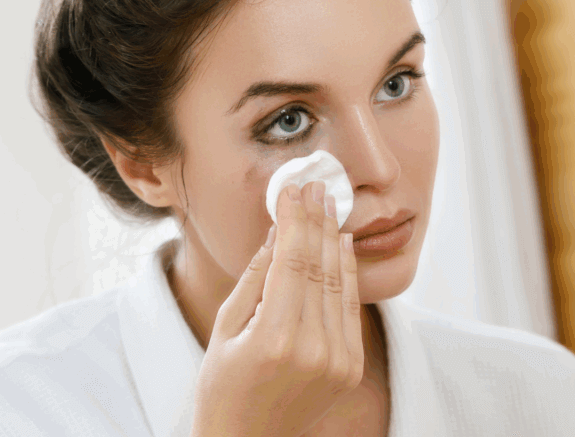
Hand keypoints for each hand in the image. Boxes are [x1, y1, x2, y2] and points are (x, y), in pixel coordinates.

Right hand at [191, 181, 362, 436]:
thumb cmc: (222, 388)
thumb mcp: (224, 331)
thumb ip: (254, 279)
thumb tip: (276, 230)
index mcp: (275, 339)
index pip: (291, 262)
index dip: (295, 220)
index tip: (294, 188)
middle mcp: (314, 348)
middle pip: (319, 266)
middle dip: (317, 221)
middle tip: (317, 185)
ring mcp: (338, 359)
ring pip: (338, 283)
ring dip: (334, 240)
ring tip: (329, 205)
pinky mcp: (351, 365)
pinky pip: (350, 307)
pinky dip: (347, 273)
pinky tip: (341, 244)